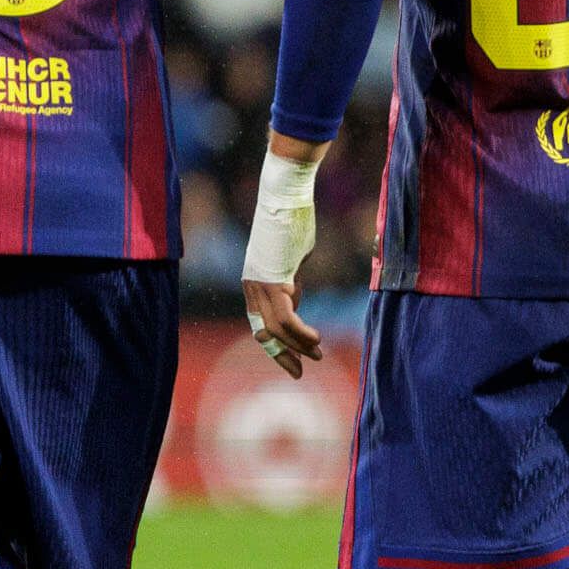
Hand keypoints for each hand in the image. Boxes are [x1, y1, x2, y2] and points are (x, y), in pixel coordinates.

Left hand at [242, 149, 324, 378]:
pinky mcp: (274, 280)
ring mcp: (260, 285)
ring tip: (316, 355)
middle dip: (283, 354)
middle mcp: (251, 287)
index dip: (276, 346)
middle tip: (300, 371)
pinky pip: (286, 317)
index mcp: (253, 283)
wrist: (285, 198)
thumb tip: (294, 297)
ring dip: (297, 346)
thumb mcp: (290, 258)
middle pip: (264, 332)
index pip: (261, 324)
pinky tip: (315, 339)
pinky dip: (300, 332)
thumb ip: (290, 280)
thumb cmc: (291, 222)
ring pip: (277, 329)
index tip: (293, 362)